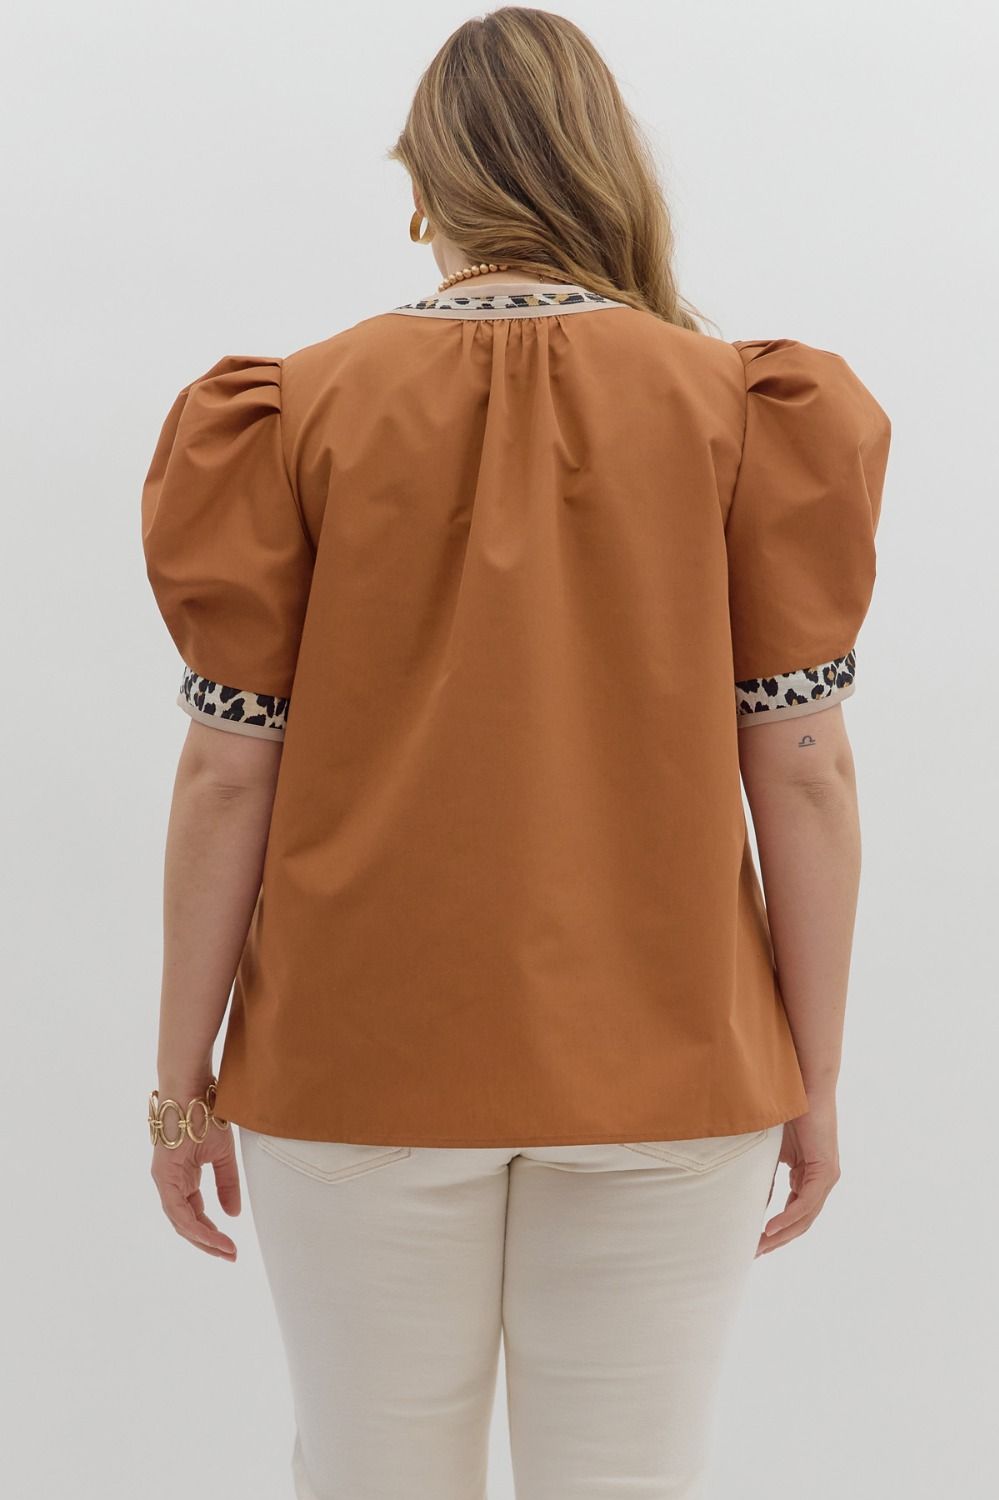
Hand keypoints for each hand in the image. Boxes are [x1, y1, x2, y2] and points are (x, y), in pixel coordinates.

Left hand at [150, 1075, 240, 1259]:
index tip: (231, 1245)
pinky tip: (211, 1235)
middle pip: (186, 1223)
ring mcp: (164, 1180)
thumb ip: (226, 1185)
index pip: (195, 1213)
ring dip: (203, 1239)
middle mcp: (169, 1182)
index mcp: (182, 1177)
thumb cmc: (206, 1115)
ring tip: (226, 1250)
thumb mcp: (223, 1155)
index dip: (212, 1232)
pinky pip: (178, 1210)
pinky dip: (195, 1226)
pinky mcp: (163, 1175)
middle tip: (230, 1255)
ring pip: (180, 1222)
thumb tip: (233, 1214)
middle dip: (208, 1242)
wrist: (192, 1089)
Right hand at [755, 1095, 839, 1256]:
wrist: (804, 1085)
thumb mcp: (769, 1149)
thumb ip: (763, 1174)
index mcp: (808, 1175)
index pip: (793, 1212)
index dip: (775, 1230)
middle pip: (800, 1221)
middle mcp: (821, 1180)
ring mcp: (826, 1177)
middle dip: (776, 1239)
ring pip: (805, 1217)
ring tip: (759, 1246)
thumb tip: (748, 1199)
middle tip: (754, 1253)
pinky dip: (788, 1217)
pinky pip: (806, 1203)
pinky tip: (770, 1228)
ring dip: (781, 1235)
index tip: (753, 1242)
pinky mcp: (825, 1171)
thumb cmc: (786, 1110)